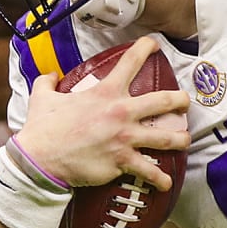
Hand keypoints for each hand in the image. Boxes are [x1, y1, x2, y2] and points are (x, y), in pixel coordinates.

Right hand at [14, 36, 189, 191]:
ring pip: (165, 137)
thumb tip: (51, 76)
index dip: (145, 49)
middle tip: (185, 101)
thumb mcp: (42, 97)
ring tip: (186, 139)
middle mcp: (120, 112)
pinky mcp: (122, 161)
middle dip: (180, 100)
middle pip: (162, 101)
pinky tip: (166, 182)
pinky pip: (148, 171)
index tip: (154, 44)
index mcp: (104, 92)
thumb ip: (48, 82)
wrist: (40, 159)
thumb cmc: (42, 128)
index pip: (130, 62)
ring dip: (180, 138)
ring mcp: (124, 138)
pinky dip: (159, 178)